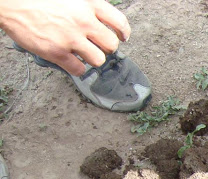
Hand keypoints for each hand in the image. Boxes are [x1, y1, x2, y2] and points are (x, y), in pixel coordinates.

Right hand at [0, 0, 129, 75]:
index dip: (123, 32)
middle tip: (97, 46)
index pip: (119, 22)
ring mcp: (71, 38)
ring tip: (82, 53)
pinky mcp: (57, 52)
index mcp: (88, 3)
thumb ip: (86, 6)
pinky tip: (70, 61)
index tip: (122, 37)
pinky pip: (79, 70)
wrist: (10, 1)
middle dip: (106, 47)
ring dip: (92, 59)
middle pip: (111, 44)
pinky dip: (76, 68)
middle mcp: (83, 21)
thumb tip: (99, 19)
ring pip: (98, 60)